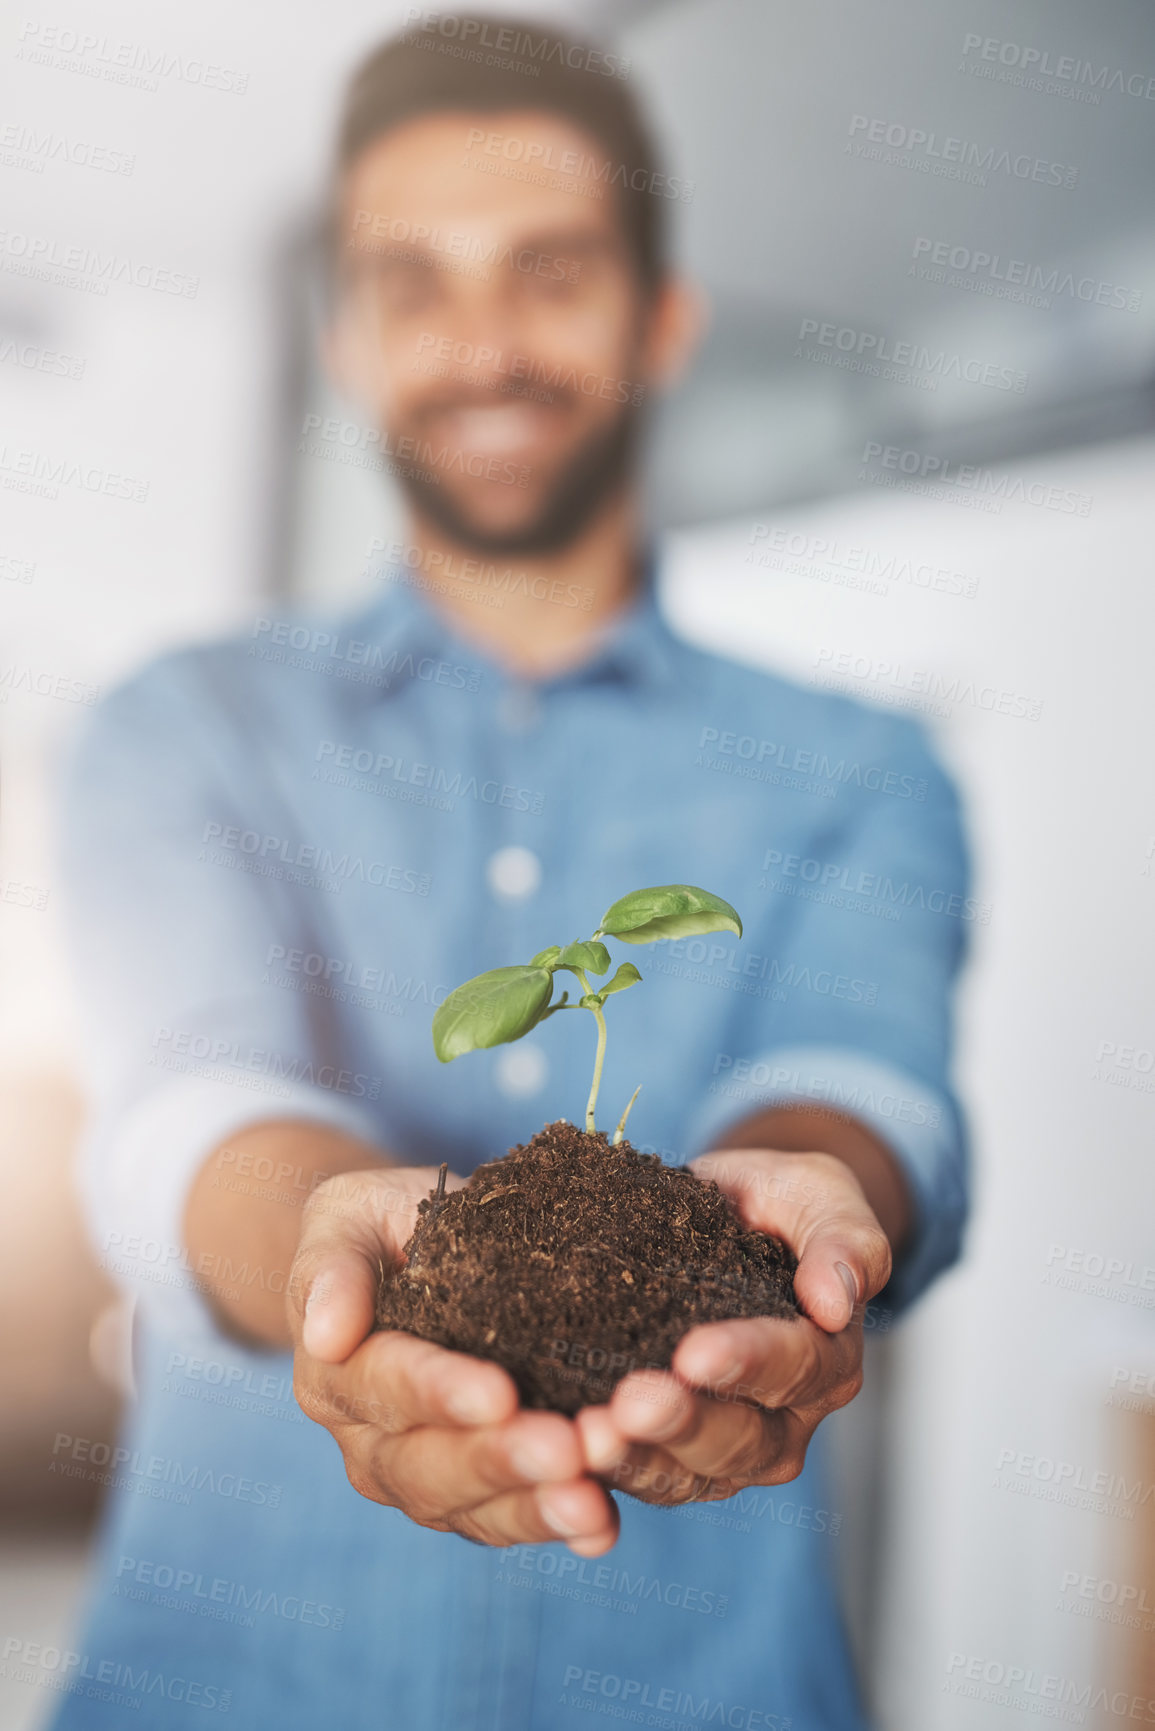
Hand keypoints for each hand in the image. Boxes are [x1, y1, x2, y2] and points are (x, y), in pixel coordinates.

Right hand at [287, 1165, 619, 1553]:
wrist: (412, 1256)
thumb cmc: (379, 1224)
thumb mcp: (346, 1216)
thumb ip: (332, 1266)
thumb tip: (326, 1333)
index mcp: (334, 1375)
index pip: (384, 1389)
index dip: (439, 1394)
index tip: (498, 1393)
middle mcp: (370, 1444)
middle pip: (429, 1468)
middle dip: (499, 1462)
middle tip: (565, 1451)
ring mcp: (423, 1479)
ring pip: (476, 1510)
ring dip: (536, 1506)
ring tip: (591, 1500)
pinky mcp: (476, 1497)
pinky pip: (514, 1520)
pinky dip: (561, 1526)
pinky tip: (603, 1527)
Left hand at [574, 1150, 891, 1505]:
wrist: (725, 1213)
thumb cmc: (778, 1202)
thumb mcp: (819, 1194)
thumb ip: (842, 1237)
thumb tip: (835, 1301)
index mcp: (828, 1358)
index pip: (795, 1367)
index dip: (746, 1362)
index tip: (695, 1354)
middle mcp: (785, 1419)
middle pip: (740, 1440)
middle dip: (682, 1424)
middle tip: (630, 1405)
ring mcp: (726, 1448)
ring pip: (685, 1475)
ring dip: (636, 1461)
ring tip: (587, 1440)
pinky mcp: (668, 1455)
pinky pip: (639, 1476)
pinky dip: (603, 1474)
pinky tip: (564, 1456)